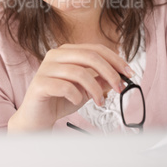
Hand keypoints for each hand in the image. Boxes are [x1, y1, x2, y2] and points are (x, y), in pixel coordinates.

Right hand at [7, 43, 133, 131]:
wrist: (36, 117)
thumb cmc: (60, 99)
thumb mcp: (86, 89)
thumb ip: (100, 80)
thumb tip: (120, 76)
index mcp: (67, 51)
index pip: (96, 48)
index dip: (115, 59)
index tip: (129, 72)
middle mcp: (55, 55)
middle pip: (89, 56)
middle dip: (109, 72)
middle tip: (119, 88)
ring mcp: (45, 68)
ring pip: (79, 72)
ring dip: (95, 89)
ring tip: (99, 102)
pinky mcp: (39, 83)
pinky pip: (64, 86)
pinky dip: (76, 95)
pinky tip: (77, 101)